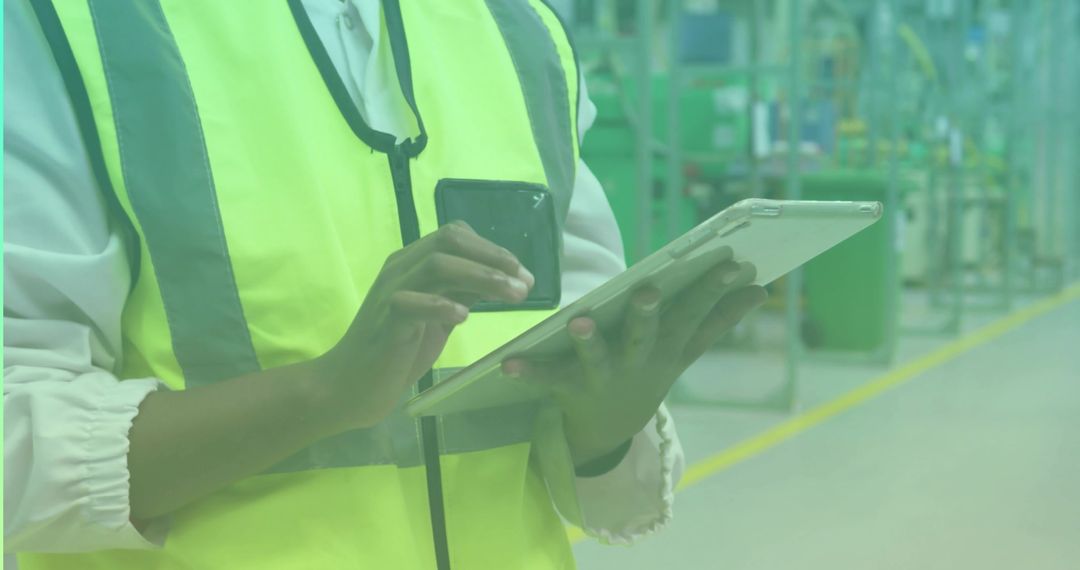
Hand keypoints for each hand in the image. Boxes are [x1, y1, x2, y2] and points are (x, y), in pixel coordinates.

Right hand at [317, 221, 533, 431]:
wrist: (351, 385)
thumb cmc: (397, 350)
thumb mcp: (439, 315)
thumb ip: (462, 292)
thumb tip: (504, 278)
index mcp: (412, 262)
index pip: (454, 235)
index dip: (493, 249)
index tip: (523, 274)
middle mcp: (400, 269)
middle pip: (449, 241)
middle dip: (493, 258)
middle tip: (525, 281)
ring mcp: (390, 292)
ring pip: (437, 266)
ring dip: (481, 277)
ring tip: (512, 296)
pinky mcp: (384, 321)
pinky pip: (411, 303)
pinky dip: (441, 306)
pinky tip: (464, 317)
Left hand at [503, 248, 766, 464]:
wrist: (611, 431)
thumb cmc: (649, 372)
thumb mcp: (685, 349)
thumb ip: (718, 319)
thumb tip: (760, 288)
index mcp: (667, 346)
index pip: (693, 313)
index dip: (713, 289)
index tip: (733, 264)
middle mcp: (638, 361)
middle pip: (645, 335)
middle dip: (646, 315)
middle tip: (647, 292)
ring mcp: (604, 377)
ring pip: (598, 358)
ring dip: (589, 341)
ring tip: (579, 323)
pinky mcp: (570, 388)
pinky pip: (548, 378)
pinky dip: (529, 371)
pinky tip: (509, 364)